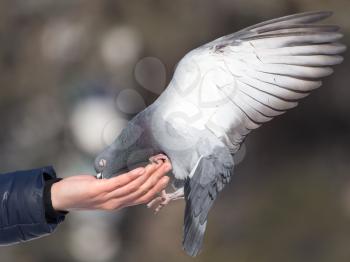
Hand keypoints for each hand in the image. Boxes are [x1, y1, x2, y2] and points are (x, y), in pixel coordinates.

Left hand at [51, 160, 170, 210]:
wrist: (60, 197)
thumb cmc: (81, 192)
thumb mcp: (103, 191)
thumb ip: (116, 186)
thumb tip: (129, 175)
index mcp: (118, 203)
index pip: (142, 197)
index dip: (156, 188)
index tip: (166, 177)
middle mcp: (116, 202)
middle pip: (141, 191)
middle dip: (156, 178)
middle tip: (167, 166)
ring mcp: (108, 197)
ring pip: (133, 187)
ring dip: (148, 175)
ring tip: (158, 165)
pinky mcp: (99, 190)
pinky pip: (119, 182)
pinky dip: (132, 176)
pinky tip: (141, 168)